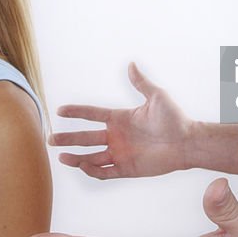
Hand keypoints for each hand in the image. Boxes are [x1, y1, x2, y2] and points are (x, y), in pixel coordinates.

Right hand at [51, 63, 192, 178]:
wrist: (187, 142)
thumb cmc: (174, 118)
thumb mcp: (156, 96)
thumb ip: (141, 82)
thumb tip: (131, 64)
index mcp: (120, 118)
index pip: (92, 114)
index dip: (76, 112)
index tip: (59, 111)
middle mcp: (117, 136)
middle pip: (86, 138)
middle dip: (68, 139)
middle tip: (50, 138)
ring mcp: (121, 153)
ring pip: (92, 157)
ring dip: (76, 157)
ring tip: (61, 156)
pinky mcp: (127, 168)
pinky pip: (105, 172)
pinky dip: (92, 171)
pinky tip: (82, 166)